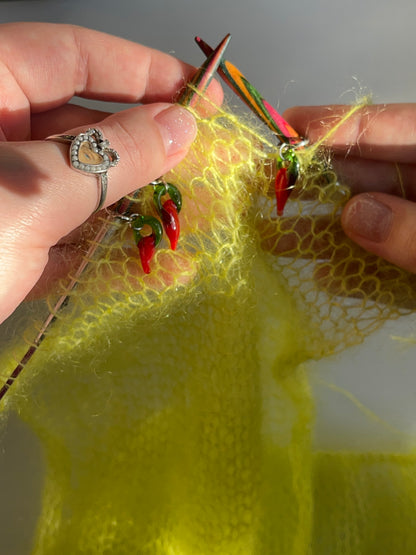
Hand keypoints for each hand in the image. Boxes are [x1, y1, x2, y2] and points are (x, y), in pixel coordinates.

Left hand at [0, 23, 220, 324]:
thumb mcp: (28, 192)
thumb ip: (110, 155)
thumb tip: (181, 124)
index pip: (72, 56)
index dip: (143, 71)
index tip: (200, 92)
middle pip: (82, 120)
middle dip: (146, 141)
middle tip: (204, 156)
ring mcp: (0, 191)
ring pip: (81, 180)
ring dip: (137, 201)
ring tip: (191, 211)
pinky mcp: (9, 241)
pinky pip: (70, 231)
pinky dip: (111, 247)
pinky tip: (156, 262)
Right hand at [284, 104, 415, 273]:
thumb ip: (413, 231)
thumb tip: (354, 215)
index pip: (400, 129)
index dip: (345, 125)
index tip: (294, 125)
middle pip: (371, 176)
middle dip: (316, 177)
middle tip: (264, 176)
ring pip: (368, 224)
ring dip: (322, 232)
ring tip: (271, 236)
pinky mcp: (413, 273)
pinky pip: (383, 269)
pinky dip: (355, 272)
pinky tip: (323, 276)